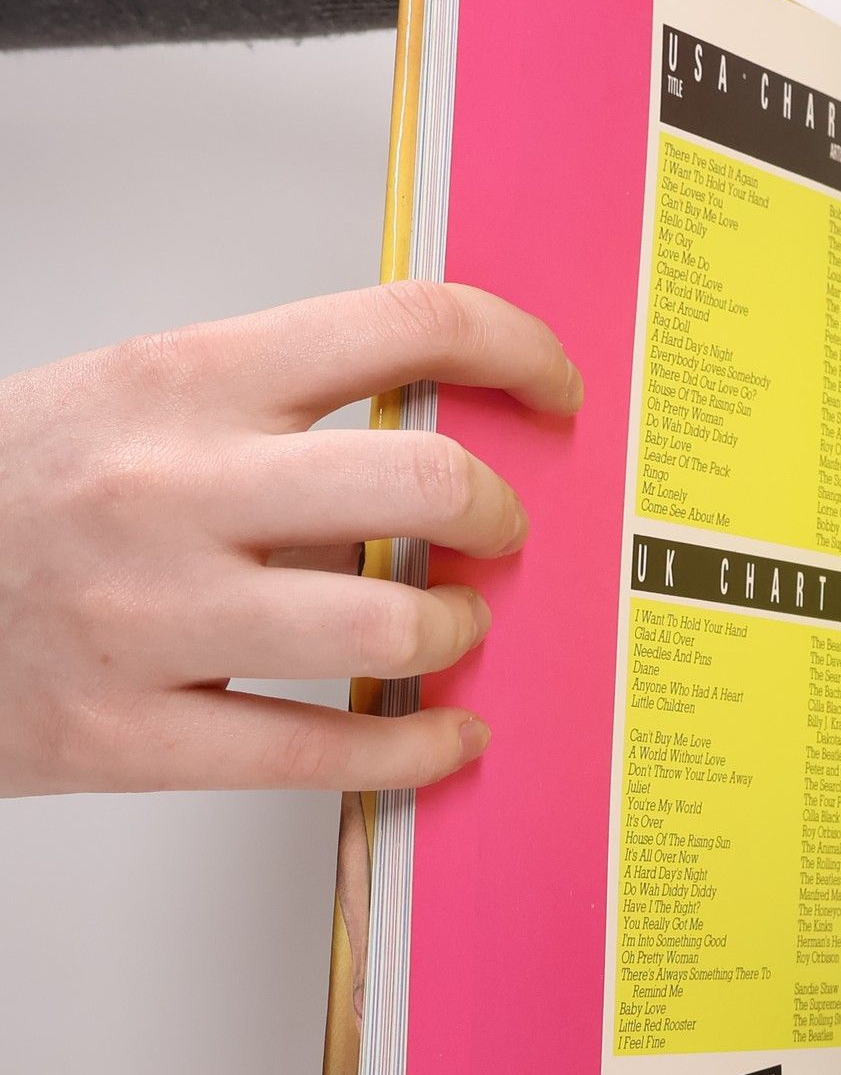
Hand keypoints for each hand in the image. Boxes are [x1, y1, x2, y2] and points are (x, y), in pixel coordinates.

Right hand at [0, 282, 580, 795]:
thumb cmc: (4, 495)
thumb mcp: (124, 406)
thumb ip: (270, 419)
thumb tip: (433, 449)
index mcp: (181, 380)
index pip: (401, 322)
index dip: (514, 349)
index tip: (552, 386)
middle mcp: (173, 488)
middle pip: (426, 481)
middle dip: (498, 514)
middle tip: (499, 531)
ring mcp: (151, 618)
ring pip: (389, 628)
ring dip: (454, 632)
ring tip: (448, 629)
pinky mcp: (129, 736)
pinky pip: (321, 753)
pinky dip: (415, 748)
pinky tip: (444, 734)